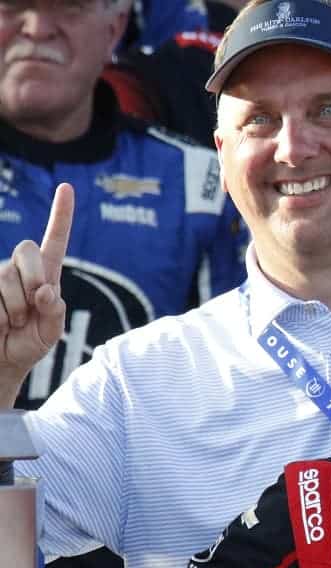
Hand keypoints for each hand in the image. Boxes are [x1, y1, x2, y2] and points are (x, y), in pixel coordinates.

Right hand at [0, 182, 72, 399]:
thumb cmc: (29, 343)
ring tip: (13, 323)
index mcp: (47, 275)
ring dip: (14, 306)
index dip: (60, 215)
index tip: (67, 187)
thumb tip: (46, 290)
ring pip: (5, 275)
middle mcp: (20, 269)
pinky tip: (0, 324)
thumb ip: (56, 311)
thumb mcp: (51, 332)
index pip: (55, 240)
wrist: (2, 360)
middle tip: (32, 308)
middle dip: (33, 279)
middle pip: (27, 249)